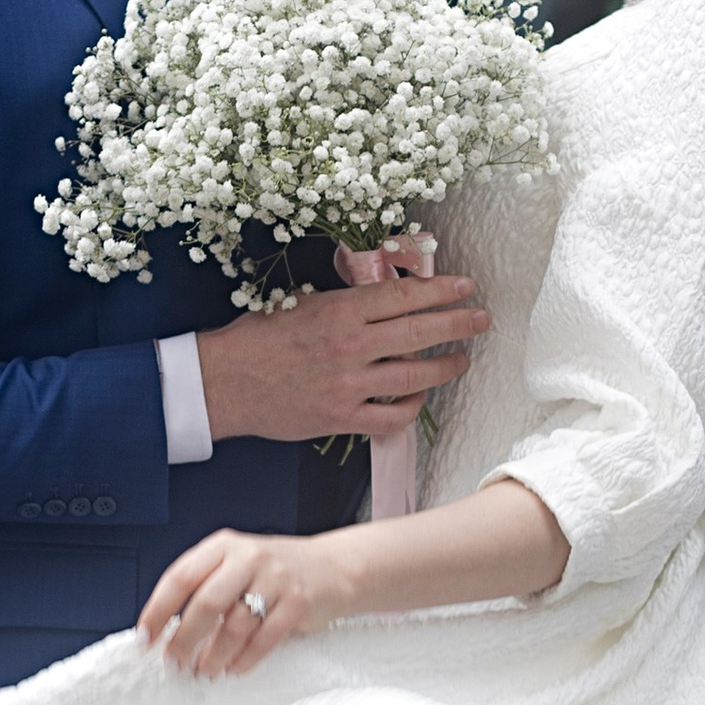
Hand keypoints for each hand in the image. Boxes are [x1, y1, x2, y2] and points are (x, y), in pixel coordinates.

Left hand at [140, 529, 341, 675]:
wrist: (332, 567)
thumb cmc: (274, 572)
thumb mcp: (235, 565)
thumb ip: (205, 587)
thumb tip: (167, 630)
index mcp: (223, 547)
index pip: (180, 577)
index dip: (158, 610)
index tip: (145, 637)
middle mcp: (248, 558)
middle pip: (205, 603)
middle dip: (184, 640)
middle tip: (173, 663)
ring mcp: (276, 579)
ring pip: (235, 625)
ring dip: (214, 655)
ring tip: (204, 671)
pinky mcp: (298, 602)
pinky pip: (265, 638)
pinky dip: (245, 659)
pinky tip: (234, 668)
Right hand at [197, 273, 485, 444]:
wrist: (223, 383)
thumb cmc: (258, 339)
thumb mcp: (301, 303)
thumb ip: (346, 302)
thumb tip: (388, 297)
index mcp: (340, 311)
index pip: (405, 296)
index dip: (441, 291)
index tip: (465, 287)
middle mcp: (350, 346)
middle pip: (421, 332)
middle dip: (459, 323)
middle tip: (481, 320)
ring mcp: (349, 385)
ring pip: (416, 375)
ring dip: (446, 366)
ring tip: (460, 359)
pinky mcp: (343, 417)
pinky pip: (394, 416)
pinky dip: (413, 405)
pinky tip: (418, 395)